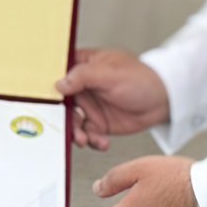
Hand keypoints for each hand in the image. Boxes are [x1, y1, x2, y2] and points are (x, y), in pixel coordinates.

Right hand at [55, 48, 169, 150]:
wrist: (164, 102)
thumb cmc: (142, 79)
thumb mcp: (111, 74)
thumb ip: (83, 77)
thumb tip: (59, 83)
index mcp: (84, 65)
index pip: (58, 72)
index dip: (48, 85)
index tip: (43, 100)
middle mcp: (83, 86)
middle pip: (61, 101)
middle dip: (62, 117)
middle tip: (69, 127)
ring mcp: (90, 105)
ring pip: (72, 120)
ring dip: (77, 132)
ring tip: (86, 139)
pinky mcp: (98, 122)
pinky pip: (87, 133)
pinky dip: (92, 140)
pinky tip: (101, 141)